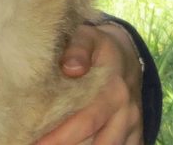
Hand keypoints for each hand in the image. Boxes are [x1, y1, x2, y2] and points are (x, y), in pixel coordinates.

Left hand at [34, 22, 143, 144]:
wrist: (127, 53)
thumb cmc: (98, 46)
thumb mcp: (87, 37)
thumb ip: (78, 49)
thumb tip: (71, 68)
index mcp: (113, 89)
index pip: (86, 120)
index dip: (61, 136)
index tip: (36, 143)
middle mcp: (126, 110)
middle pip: (99, 142)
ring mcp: (133, 123)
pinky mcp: (135, 132)